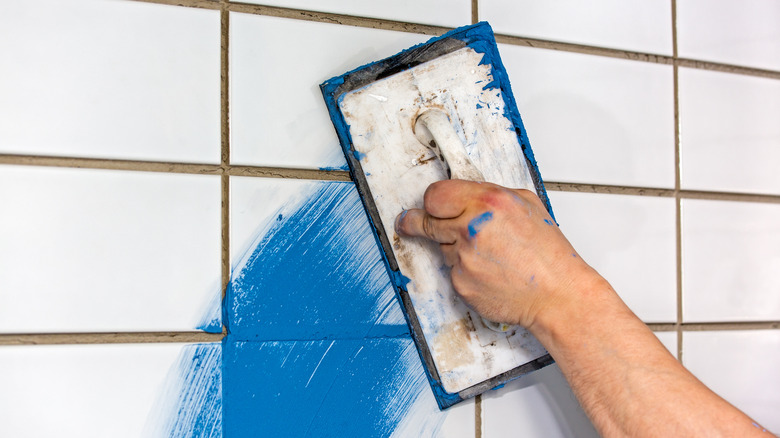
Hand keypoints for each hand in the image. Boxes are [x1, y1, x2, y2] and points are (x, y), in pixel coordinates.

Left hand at [394, 179, 601, 328]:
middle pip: (424, 221)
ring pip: (441, 247)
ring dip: (455, 248)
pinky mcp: (461, 283)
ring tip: (487, 254)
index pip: (436, 194)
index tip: (428, 206)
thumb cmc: (547, 254)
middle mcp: (472, 227)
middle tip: (408, 223)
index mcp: (489, 202)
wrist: (556, 294)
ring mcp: (463, 258)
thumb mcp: (526, 205)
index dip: (432, 201)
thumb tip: (463, 195)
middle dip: (414, 222)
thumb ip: (490, 195)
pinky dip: (465, 271)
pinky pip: (452, 271)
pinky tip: (489, 272)